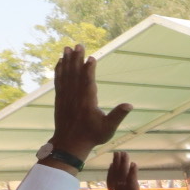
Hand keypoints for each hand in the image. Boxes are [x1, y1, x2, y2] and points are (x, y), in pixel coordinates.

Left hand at [49, 46, 132, 167]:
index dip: (89, 70)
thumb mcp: (108, 128)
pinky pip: (59, 81)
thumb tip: (130, 105)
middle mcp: (74, 97)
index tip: (91, 57)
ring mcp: (66, 97)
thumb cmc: (92, 136)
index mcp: (87, 103)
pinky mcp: (60, 98)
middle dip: (77, 59)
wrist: (69, 144)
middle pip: (75, 74)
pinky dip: (59, 70)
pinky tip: (60, 62)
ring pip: (66, 75)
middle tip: (78, 45)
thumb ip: (118, 115)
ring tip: (67, 48)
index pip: (88, 83)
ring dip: (66, 60)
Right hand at [106, 152, 151, 189]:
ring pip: (122, 176)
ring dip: (124, 164)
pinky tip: (134, 164)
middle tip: (117, 153)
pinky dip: (133, 172)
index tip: (111, 165)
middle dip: (117, 164)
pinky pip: (132, 181)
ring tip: (124, 154)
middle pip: (115, 176)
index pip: (111, 183)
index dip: (111, 173)